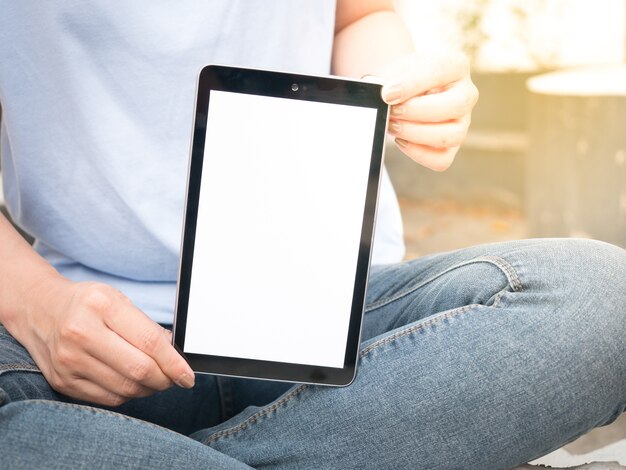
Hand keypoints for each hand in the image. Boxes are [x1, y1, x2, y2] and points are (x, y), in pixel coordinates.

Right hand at [17, 279, 194, 405]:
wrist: (39, 309)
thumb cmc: (86, 303)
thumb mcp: (118, 299)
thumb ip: (146, 326)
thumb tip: (173, 355)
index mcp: (101, 305)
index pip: (149, 342)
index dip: (174, 363)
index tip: (188, 375)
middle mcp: (81, 333)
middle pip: (139, 370)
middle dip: (165, 379)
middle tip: (174, 378)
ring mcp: (69, 360)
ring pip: (125, 389)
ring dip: (148, 389)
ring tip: (154, 379)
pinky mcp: (62, 381)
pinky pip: (108, 398)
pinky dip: (128, 394)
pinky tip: (132, 383)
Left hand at [377, 50, 478, 170]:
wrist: (401, 92)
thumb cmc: (401, 79)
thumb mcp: (394, 70)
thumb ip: (389, 79)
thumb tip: (382, 94)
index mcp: (455, 66)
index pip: (439, 71)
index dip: (411, 85)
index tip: (387, 94)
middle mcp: (466, 94)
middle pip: (456, 105)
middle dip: (418, 111)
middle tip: (392, 111)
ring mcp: (462, 122)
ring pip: (452, 135)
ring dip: (416, 133)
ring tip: (393, 126)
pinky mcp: (452, 146)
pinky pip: (442, 159)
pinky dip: (419, 154)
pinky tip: (401, 140)